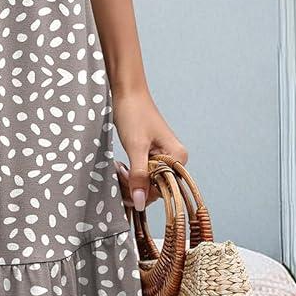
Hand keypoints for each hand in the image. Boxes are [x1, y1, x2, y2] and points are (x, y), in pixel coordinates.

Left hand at [112, 86, 187, 214]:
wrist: (126, 92)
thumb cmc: (133, 114)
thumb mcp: (135, 148)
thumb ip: (139, 176)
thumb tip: (140, 203)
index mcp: (178, 158)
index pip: (163, 190)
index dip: (142, 192)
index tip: (124, 182)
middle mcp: (175, 159)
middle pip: (155, 188)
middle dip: (134, 186)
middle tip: (118, 171)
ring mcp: (164, 158)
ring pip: (147, 183)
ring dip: (130, 180)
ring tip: (118, 167)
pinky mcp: (153, 155)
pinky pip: (143, 174)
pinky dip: (130, 174)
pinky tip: (120, 166)